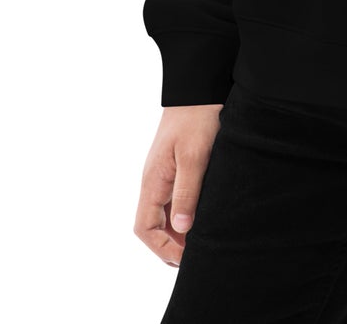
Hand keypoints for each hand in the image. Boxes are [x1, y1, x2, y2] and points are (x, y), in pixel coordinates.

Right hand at [134, 103, 224, 265]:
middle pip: (152, 226)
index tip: (187, 258)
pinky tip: (203, 218)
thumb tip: (182, 229)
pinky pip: (174, 200)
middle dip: (170, 246)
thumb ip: (187, 192)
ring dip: (178, 232)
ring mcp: (163, 175)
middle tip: (197, 256)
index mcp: (152, 181)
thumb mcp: (195, 156)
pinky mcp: (176, 167)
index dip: (162, 248)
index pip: (144, 228)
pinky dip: (185, 215)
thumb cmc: (196, 118)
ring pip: (163, 215)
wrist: (199, 87)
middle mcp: (153, 181)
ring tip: (202, 242)